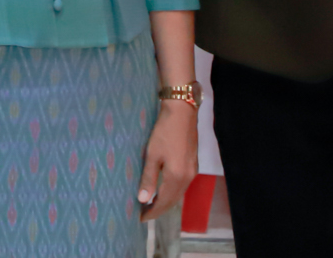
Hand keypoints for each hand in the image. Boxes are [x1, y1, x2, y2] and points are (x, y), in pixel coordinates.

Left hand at [138, 99, 198, 219]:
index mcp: (177, 178)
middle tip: (142, 214)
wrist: (182, 113)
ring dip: (165, 201)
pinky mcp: (193, 164)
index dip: (152, 212)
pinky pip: (181, 185)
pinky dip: (171, 191)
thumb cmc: (164, 132)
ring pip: (178, 194)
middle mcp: (188, 178)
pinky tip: (162, 189)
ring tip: (149, 204)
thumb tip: (142, 200)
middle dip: (158, 209)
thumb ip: (148, 178)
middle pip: (173, 201)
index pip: (164, 203)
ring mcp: (192, 171)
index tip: (139, 218)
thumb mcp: (152, 154)